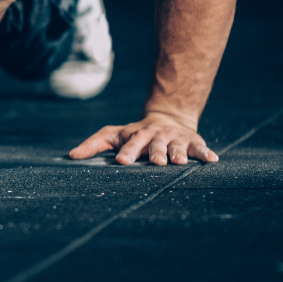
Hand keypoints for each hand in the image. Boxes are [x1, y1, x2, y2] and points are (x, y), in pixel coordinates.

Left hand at [68, 112, 218, 165]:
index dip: (126, 152)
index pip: (129, 144)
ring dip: (178, 154)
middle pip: (154, 145)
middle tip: (154, 162)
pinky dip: (205, 153)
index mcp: (136, 136)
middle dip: (154, 153)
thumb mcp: (113, 135)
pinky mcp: (192, 142)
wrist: (167, 119)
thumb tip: (70, 156)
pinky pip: (199, 148)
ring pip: (176, 147)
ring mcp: (174, 139)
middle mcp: (155, 137)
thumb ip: (93, 145)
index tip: (121, 161)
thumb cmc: (134, 134)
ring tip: (180, 162)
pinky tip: (212, 160)